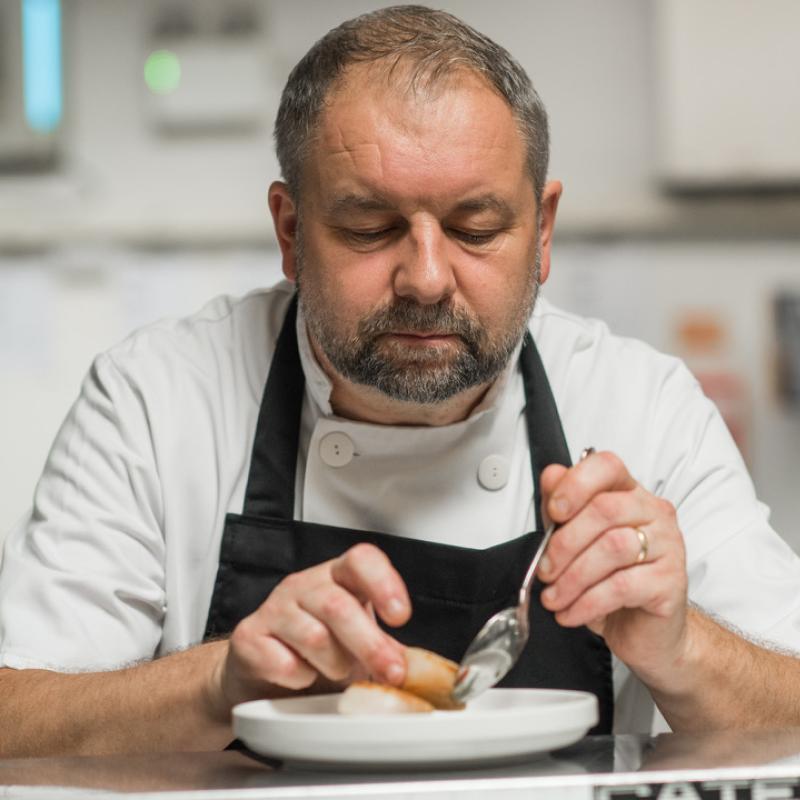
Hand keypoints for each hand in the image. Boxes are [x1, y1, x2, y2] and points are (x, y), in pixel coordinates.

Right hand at [215, 543, 411, 710]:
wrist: (263, 669)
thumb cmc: (319, 650)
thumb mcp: (359, 642)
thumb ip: (388, 648)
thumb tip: (419, 669)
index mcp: (339, 577)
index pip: (362, 560)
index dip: (384, 583)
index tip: (400, 616)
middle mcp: (306, 584)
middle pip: (339, 605)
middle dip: (370, 644)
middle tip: (391, 672)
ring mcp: (275, 606)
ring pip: (314, 637)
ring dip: (334, 664)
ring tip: (336, 670)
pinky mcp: (249, 635)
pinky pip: (283, 662)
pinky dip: (301, 679)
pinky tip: (302, 675)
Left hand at [537, 451, 688, 688]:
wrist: (646, 631)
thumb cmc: (610, 581)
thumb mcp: (576, 542)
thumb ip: (562, 508)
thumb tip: (551, 476)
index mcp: (629, 494)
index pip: (607, 466)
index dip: (576, 483)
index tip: (554, 511)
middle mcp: (654, 513)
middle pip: (605, 509)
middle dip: (564, 543)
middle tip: (545, 570)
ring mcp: (668, 545)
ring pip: (613, 548)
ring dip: (573, 577)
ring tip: (554, 597)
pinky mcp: (671, 581)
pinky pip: (623, 586)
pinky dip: (587, 602)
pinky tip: (571, 612)